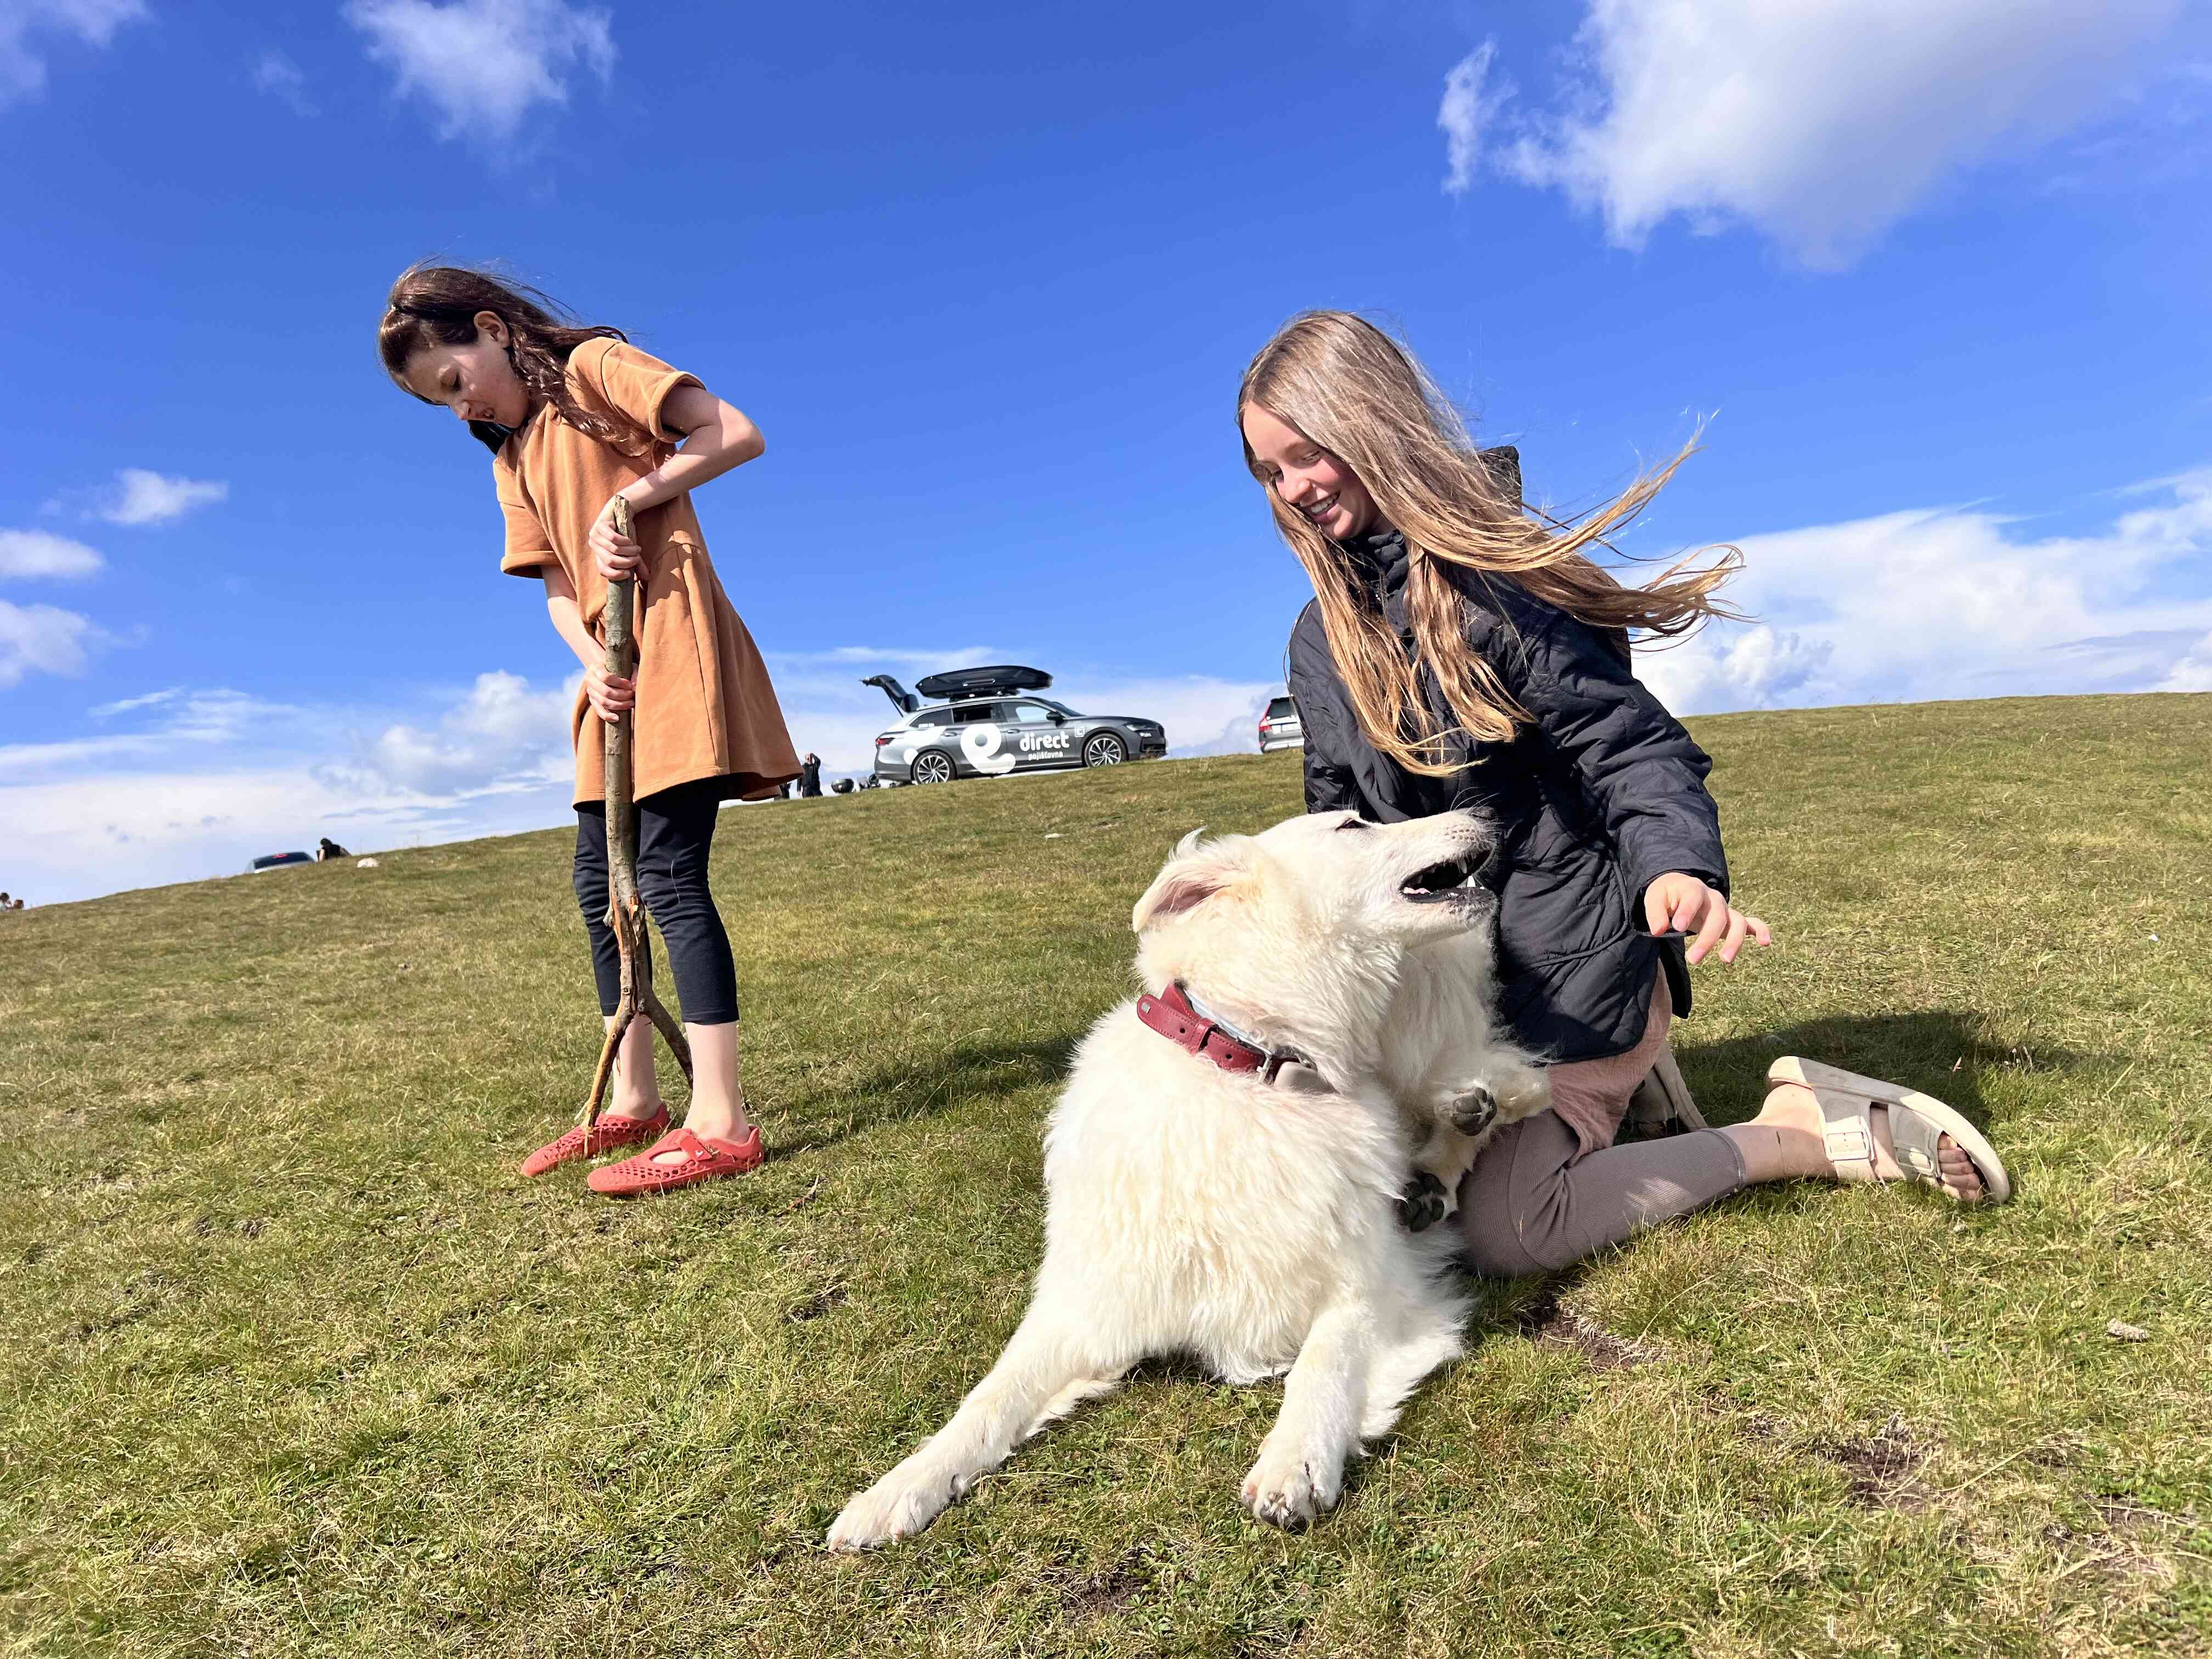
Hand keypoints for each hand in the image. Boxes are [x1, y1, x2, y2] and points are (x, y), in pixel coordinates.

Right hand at [583, 662, 635, 723]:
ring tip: (631, 703)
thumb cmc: (618, 666)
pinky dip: (607, 716)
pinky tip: (617, 718)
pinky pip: (598, 710)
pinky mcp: (592, 701)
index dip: (620, 683)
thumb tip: (635, 687)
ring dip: (619, 705)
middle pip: (605, 691)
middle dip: (621, 695)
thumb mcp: (625, 665)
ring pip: (602, 702)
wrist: (605, 669)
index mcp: (595, 668)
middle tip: (632, 695)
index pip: (605, 677)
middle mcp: (589, 679)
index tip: (630, 685)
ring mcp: (590, 691)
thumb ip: (633, 673)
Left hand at [587, 495, 644, 582]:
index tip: (629, 574)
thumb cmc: (626, 532)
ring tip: (638, 549)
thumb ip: (636, 564)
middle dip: (627, 562)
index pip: (603, 571)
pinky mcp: (599, 526)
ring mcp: (595, 536)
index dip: (616, 575)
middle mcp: (594, 546)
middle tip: (637, 558)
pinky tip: (631, 540)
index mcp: (598, 554)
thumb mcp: (630, 550)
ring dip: (629, 552)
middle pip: (610, 561)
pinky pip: (614, 539)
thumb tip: (646, 578)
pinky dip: (626, 542)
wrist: (623, 510)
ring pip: (614, 550)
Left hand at [1643, 872, 1770, 964]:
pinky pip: (1752, 922)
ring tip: (1725, 960)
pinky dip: (1760, 930)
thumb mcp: (1654, 898)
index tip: (1677, 927)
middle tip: (1692, 959)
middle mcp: (1712, 898)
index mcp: (1693, 889)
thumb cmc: (1667, 895)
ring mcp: (1725, 909)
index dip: (1687, 911)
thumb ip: (1655, 913)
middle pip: (1716, 916)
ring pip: (1736, 922)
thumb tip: (1659, 930)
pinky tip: (1765, 942)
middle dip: (1707, 939)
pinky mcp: (1732, 919)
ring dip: (1733, 941)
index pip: (1693, 897)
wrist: (1679, 889)